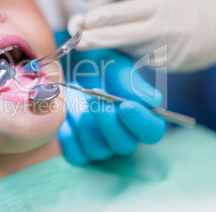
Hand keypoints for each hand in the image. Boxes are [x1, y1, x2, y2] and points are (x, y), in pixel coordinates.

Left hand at [57, 49, 165, 164]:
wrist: (66, 62)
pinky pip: (75, 153)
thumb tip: (152, 101)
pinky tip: (63, 109)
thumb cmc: (96, 62)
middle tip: (94, 99)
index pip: (152, 131)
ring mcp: (98, 145)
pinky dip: (68, 133)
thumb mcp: (114, 64)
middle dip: (108, 122)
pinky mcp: (76, 149)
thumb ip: (131, 82)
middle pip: (124, 144)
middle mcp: (121, 134)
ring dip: (84, 123)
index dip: (142, 122)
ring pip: (98, 149)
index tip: (126, 105)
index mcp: (138, 115)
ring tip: (74, 96)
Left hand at [69, 0, 215, 71]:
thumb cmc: (203, 3)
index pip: (125, 12)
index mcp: (162, 5)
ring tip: (90, 42)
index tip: (83, 21)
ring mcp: (164, 50)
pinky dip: (128, 53)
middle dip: (96, 38)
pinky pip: (141, 59)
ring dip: (109, 46)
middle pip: (121, 35)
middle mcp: (162, 29)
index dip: (101, 17)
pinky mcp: (166, 65)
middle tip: (76, 41)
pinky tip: (119, 48)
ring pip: (128, 49)